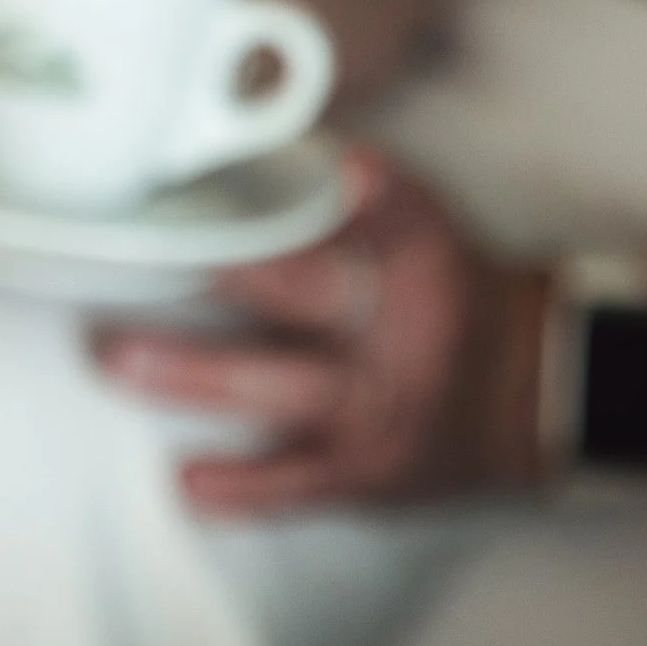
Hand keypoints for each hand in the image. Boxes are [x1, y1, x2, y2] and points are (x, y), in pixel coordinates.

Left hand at [95, 151, 549, 511]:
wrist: (527, 404)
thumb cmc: (456, 307)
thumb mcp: (435, 235)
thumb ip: (378, 196)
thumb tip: (325, 158)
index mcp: (417, 267)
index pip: (385, 215)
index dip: (349, 192)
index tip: (303, 168)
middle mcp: (396, 339)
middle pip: (305, 292)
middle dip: (227, 272)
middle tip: (143, 249)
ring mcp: (376, 413)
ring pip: (279, 386)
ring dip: (195, 374)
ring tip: (119, 362)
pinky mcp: (363, 475)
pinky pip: (293, 485)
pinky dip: (239, 487)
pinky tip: (187, 485)